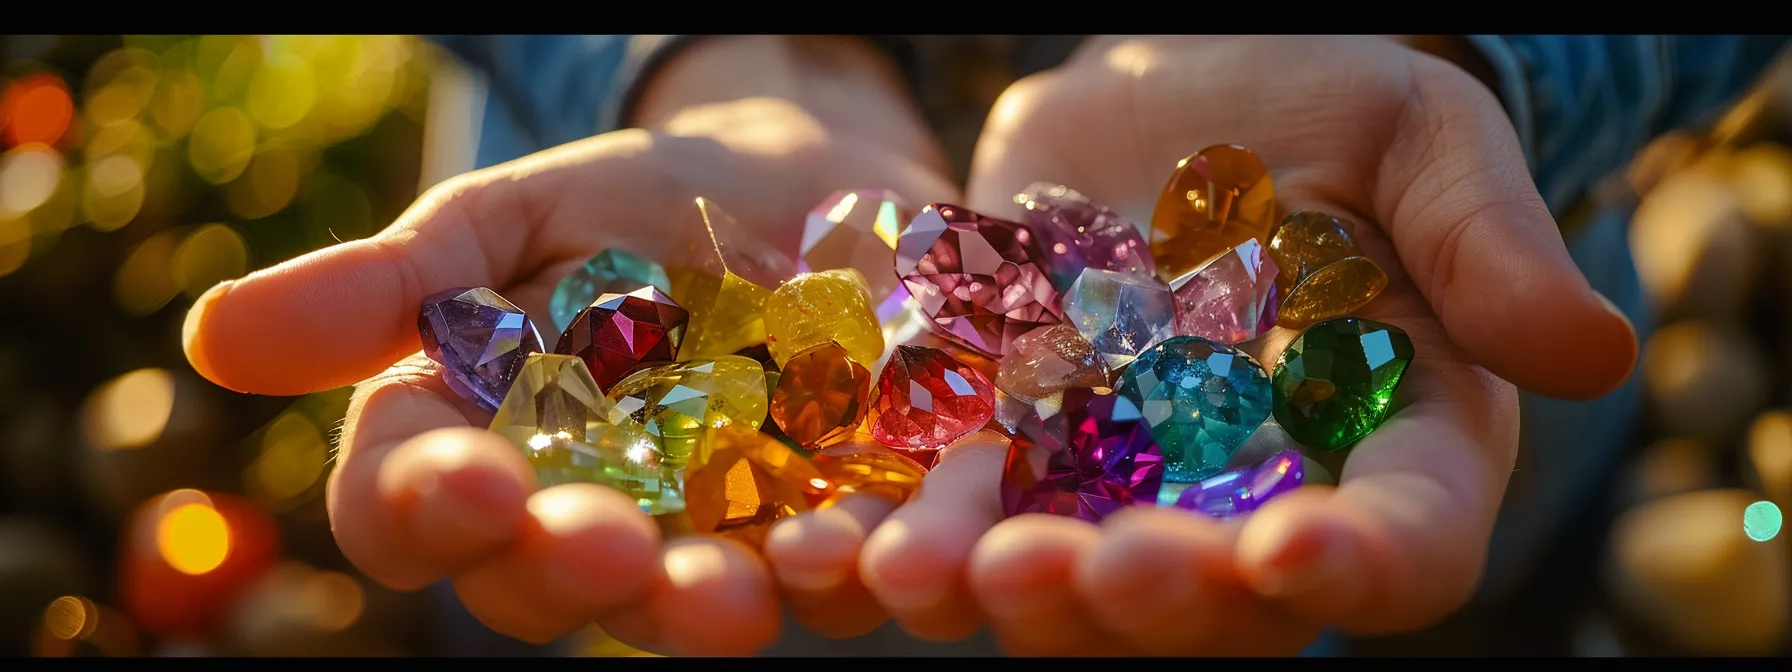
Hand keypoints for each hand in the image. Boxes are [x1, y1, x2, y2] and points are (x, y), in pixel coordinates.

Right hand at [180, 36, 957, 653]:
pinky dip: (841, 567)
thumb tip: (214, 338)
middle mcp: (581, 519)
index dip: (428, 506)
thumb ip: (393, 286)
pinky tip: (856, 550)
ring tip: (730, 589)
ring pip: (686, 599)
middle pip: (545, 580)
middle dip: (569, 567)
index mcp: (478, 448)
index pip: (413, 507)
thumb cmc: (633, 205)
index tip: (468, 479)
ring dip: (702, 603)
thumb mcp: (510, 220)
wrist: (805, 187)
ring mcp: (708, 538)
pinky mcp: (830, 526)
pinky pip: (830, 569)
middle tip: (606, 548)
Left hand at [864, 36, 1639, 653]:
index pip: (1404, 539)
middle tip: (1083, 573)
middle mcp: (1255, 494)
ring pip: (1070, 572)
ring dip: (1001, 585)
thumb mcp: (1415, 136)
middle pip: (1217, 594)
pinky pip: (957, 502)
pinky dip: (904, 526)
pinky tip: (843, 536)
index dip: (1359, 563)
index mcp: (1389, 441)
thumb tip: (1600, 350)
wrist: (1172, 86)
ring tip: (928, 575)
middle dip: (1150, 596)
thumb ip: (1484, 239)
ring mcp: (1123, 483)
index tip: (1292, 549)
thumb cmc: (1324, 106)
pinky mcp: (1009, 442)